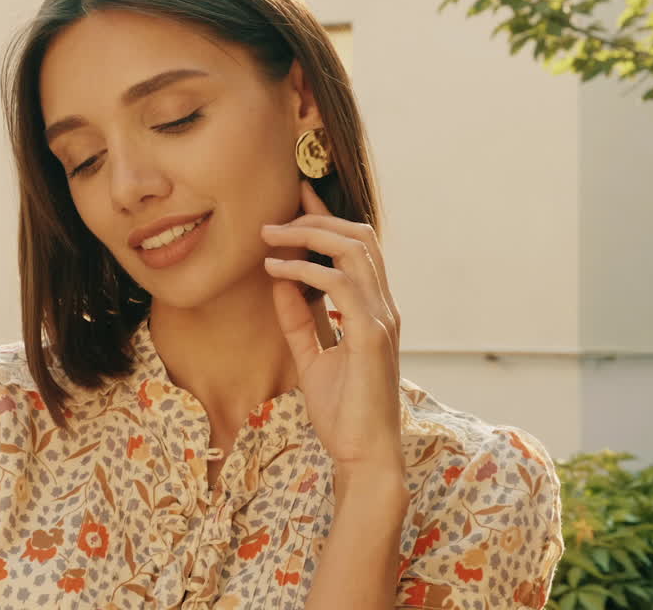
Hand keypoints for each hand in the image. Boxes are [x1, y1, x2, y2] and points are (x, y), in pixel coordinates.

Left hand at [261, 180, 403, 480]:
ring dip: (308, 235)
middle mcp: (383, 307)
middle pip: (359, 236)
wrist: (364, 456)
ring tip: (269, 236)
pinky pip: (339, 285)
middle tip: (274, 217)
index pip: (358, 248)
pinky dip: (304, 271)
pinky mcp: (371, 336)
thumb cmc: (343, 414)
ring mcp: (381, 319)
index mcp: (374, 311)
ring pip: (353, 250)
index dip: (328, 218)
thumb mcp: (312, 358)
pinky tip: (276, 270)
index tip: (297, 196)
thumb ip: (299, 320)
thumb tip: (280, 282)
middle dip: (316, 218)